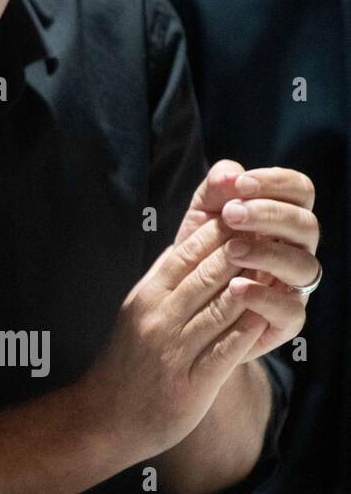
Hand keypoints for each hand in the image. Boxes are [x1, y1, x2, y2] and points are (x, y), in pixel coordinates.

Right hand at [79, 216, 267, 460]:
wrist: (104, 415)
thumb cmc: (127, 362)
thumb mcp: (136, 312)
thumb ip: (164, 283)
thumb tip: (188, 247)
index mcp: (145, 296)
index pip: (185, 253)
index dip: (217, 232)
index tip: (245, 217)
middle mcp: (157, 318)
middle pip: (206, 275)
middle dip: (241, 252)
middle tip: (271, 232)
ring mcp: (173, 351)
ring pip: (219, 308)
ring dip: (251, 287)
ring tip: (278, 269)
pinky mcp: (190, 383)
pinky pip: (224, 351)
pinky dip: (247, 332)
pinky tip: (266, 317)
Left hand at [174, 160, 318, 360]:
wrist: (186, 300)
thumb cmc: (202, 248)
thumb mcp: (203, 213)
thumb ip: (216, 188)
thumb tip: (231, 174)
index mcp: (282, 217)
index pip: (300, 190)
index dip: (276, 182)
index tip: (241, 184)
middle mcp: (296, 249)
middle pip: (306, 225)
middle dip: (270, 214)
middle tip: (231, 214)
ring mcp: (295, 285)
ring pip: (305, 266)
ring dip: (268, 253)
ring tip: (231, 250)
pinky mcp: (285, 320)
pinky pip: (291, 311)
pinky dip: (265, 298)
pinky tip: (235, 287)